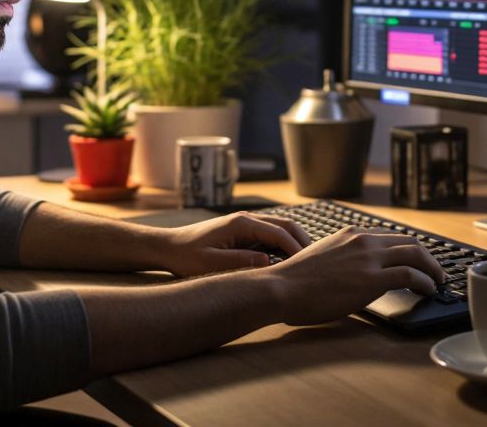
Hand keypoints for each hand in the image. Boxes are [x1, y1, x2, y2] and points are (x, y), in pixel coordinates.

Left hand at [156, 212, 312, 276]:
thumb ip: (239, 262)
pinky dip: (285, 245)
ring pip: (281, 229)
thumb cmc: (186, 256)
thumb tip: (267, 262)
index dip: (297, 249)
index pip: (279, 233)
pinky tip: (290, 262)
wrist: (168, 247)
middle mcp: (246, 219)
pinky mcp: (244, 232)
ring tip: (309, 264)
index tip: (310, 267)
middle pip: (286, 225)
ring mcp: (246, 224)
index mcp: (241, 223)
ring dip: (296, 243)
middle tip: (318, 264)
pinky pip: (271, 236)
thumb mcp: (210, 263)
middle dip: (304, 242)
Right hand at [267, 227, 447, 326]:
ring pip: (415, 254)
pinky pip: (411, 275)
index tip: (415, 260)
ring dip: (432, 268)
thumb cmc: (294, 281)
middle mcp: (362, 240)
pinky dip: (425, 281)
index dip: (406, 249)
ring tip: (437, 281)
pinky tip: (428, 290)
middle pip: (408, 241)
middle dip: (426, 256)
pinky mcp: (372, 279)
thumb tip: (353, 272)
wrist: (282, 288)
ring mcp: (368, 258)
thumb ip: (343, 258)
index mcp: (350, 234)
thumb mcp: (322, 258)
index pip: (389, 236)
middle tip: (434, 271)